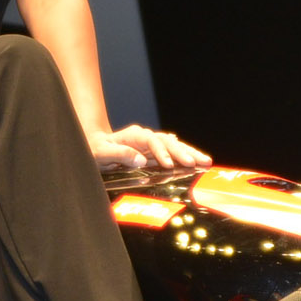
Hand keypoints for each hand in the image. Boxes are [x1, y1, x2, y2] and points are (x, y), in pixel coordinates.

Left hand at [87, 122, 211, 171]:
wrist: (94, 145)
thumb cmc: (94, 149)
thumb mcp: (101, 153)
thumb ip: (119, 155)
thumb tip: (140, 161)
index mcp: (134, 135)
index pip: (152, 141)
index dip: (162, 152)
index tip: (169, 164)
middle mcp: (145, 137)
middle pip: (168, 141)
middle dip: (184, 152)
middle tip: (198, 162)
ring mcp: (151, 144)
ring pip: (174, 145)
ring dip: (189, 153)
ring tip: (206, 161)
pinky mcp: (154, 152)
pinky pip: (172, 152)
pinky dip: (184, 155)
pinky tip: (195, 159)